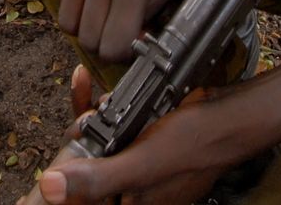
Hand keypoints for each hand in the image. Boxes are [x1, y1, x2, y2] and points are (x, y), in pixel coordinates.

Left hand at [22, 86, 238, 204]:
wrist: (230, 117)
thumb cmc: (194, 145)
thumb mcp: (141, 163)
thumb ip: (96, 179)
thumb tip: (51, 188)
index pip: (82, 197)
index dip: (68, 177)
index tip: (58, 153)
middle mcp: (132, 192)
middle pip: (87, 169)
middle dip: (79, 138)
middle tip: (85, 115)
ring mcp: (137, 167)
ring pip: (98, 145)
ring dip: (89, 119)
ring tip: (90, 95)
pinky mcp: (143, 144)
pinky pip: (113, 129)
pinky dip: (101, 108)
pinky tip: (91, 86)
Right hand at [58, 0, 192, 61]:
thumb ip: (147, 17)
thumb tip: (128, 44)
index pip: (111, 45)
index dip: (120, 54)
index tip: (129, 45)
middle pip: (85, 36)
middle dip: (101, 43)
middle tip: (116, 31)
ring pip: (66, 18)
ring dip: (84, 24)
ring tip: (103, 13)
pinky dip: (76, 0)